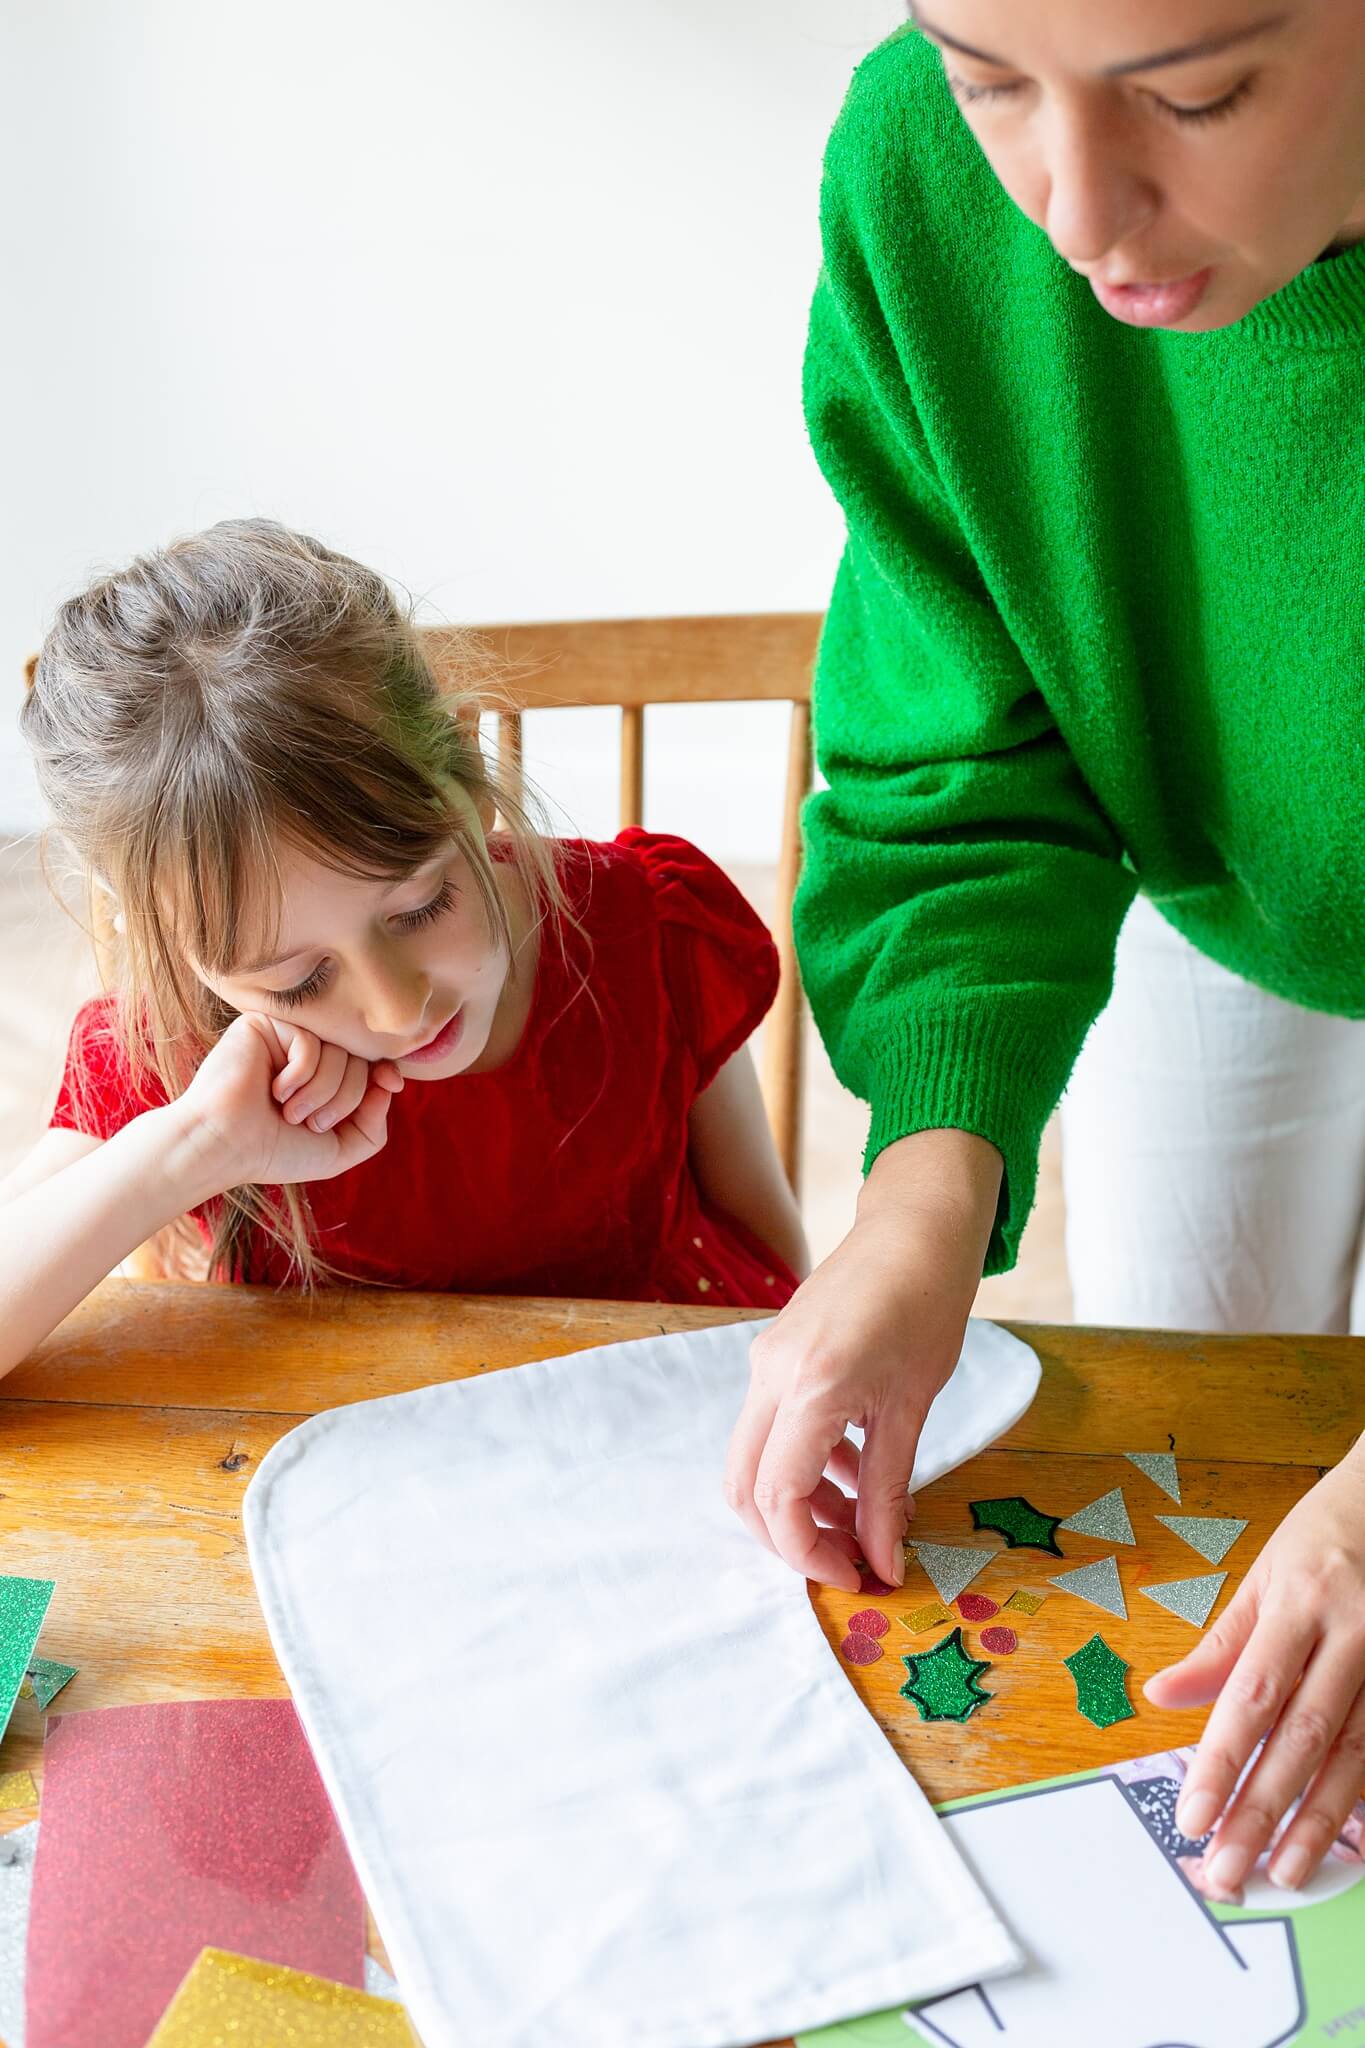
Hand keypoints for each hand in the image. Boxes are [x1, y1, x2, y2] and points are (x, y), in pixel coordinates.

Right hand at [174, 1013, 403, 1191]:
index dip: (385, 1072)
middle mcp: (306, 1052)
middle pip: (359, 1061)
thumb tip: (390, 1083)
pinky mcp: (266, 1024)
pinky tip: (273, 1089)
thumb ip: (373, 1126)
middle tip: (309, 1123)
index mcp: (322, 1076)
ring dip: (320, 1093)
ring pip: (339, 1053)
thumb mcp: (337, 1150)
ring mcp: (286, 1036)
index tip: (390, 1084)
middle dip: (344, 1099)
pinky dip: (299, 1075)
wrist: (224, 1147)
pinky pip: (310, 1042)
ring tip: (288, 1111)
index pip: (369, 1063)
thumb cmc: (273, 1152)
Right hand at [723, 1129, 1001, 1591]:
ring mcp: (765, 1362)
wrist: (916, 1226)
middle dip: (788, 1537)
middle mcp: (771, 1375)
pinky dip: (803, 1463)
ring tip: (864, 1520)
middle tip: (846, 1561)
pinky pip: (771, 1426)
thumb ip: (890, 1490)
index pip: (778, 1497)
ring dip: (798, 1502)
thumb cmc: (926, 1304)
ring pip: (755, 1458)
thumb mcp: (913, 1406)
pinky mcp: (774, 1354)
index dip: (808, 1552)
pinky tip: (857, 1472)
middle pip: (745, 1485)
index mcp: (810, 1388)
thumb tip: (883, 1562)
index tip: (854, 1576)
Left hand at [1144, 1446, 1364, 1897]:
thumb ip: (1219, 1645)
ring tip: (1283, 1871)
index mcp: (1300, 1602)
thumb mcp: (1264, 1574)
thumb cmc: (1324, 1538)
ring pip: (1356, 1756)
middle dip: (1262, 1810)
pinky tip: (1349, 1843)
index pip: (1251, 1696)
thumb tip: (1160, 1696)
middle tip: (1229, 1868)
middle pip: (1303, 1739)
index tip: (1193, 1816)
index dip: (1221, 1762)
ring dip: (1318, 1822)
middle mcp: (1352, 1634)